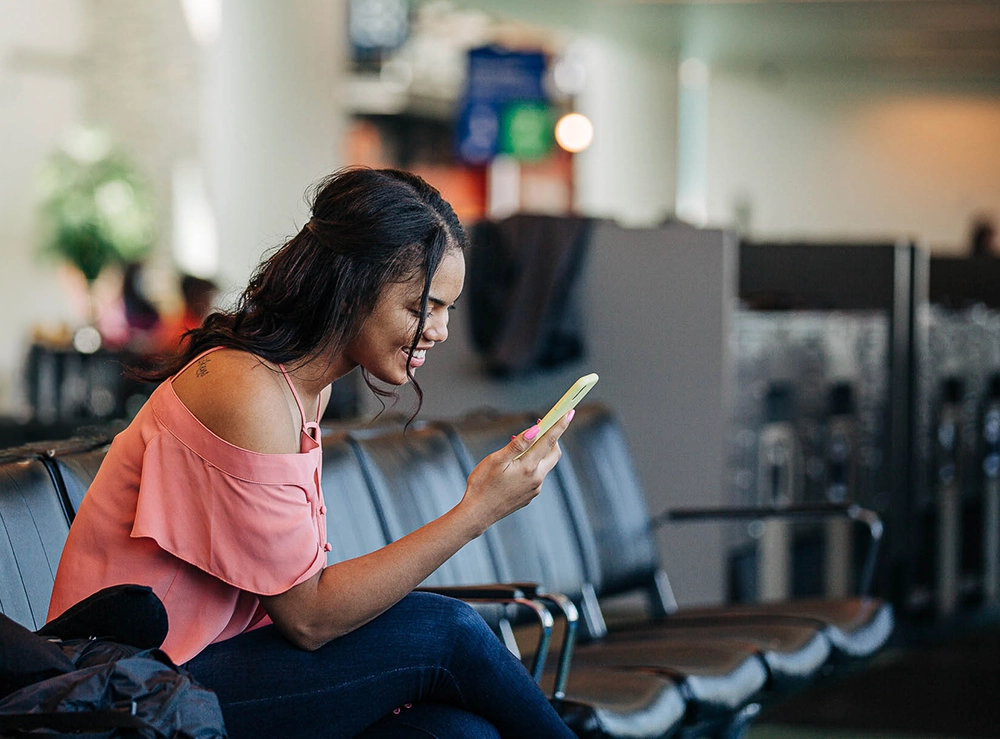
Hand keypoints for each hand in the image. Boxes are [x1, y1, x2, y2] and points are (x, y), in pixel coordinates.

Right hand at [460, 410, 575, 534]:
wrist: (477, 515)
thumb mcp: (496, 460)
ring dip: (538, 452)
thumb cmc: (482, 485)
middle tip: (542, 425)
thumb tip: (536, 429)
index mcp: (528, 468)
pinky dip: (531, 465)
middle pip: (553, 453)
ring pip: (544, 465)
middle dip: (551, 437)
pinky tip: (514, 465)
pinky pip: (536, 476)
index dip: (560, 425)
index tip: (569, 412)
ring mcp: (534, 489)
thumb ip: (518, 445)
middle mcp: (536, 479)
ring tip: (518, 445)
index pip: (549, 441)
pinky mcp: (529, 496)